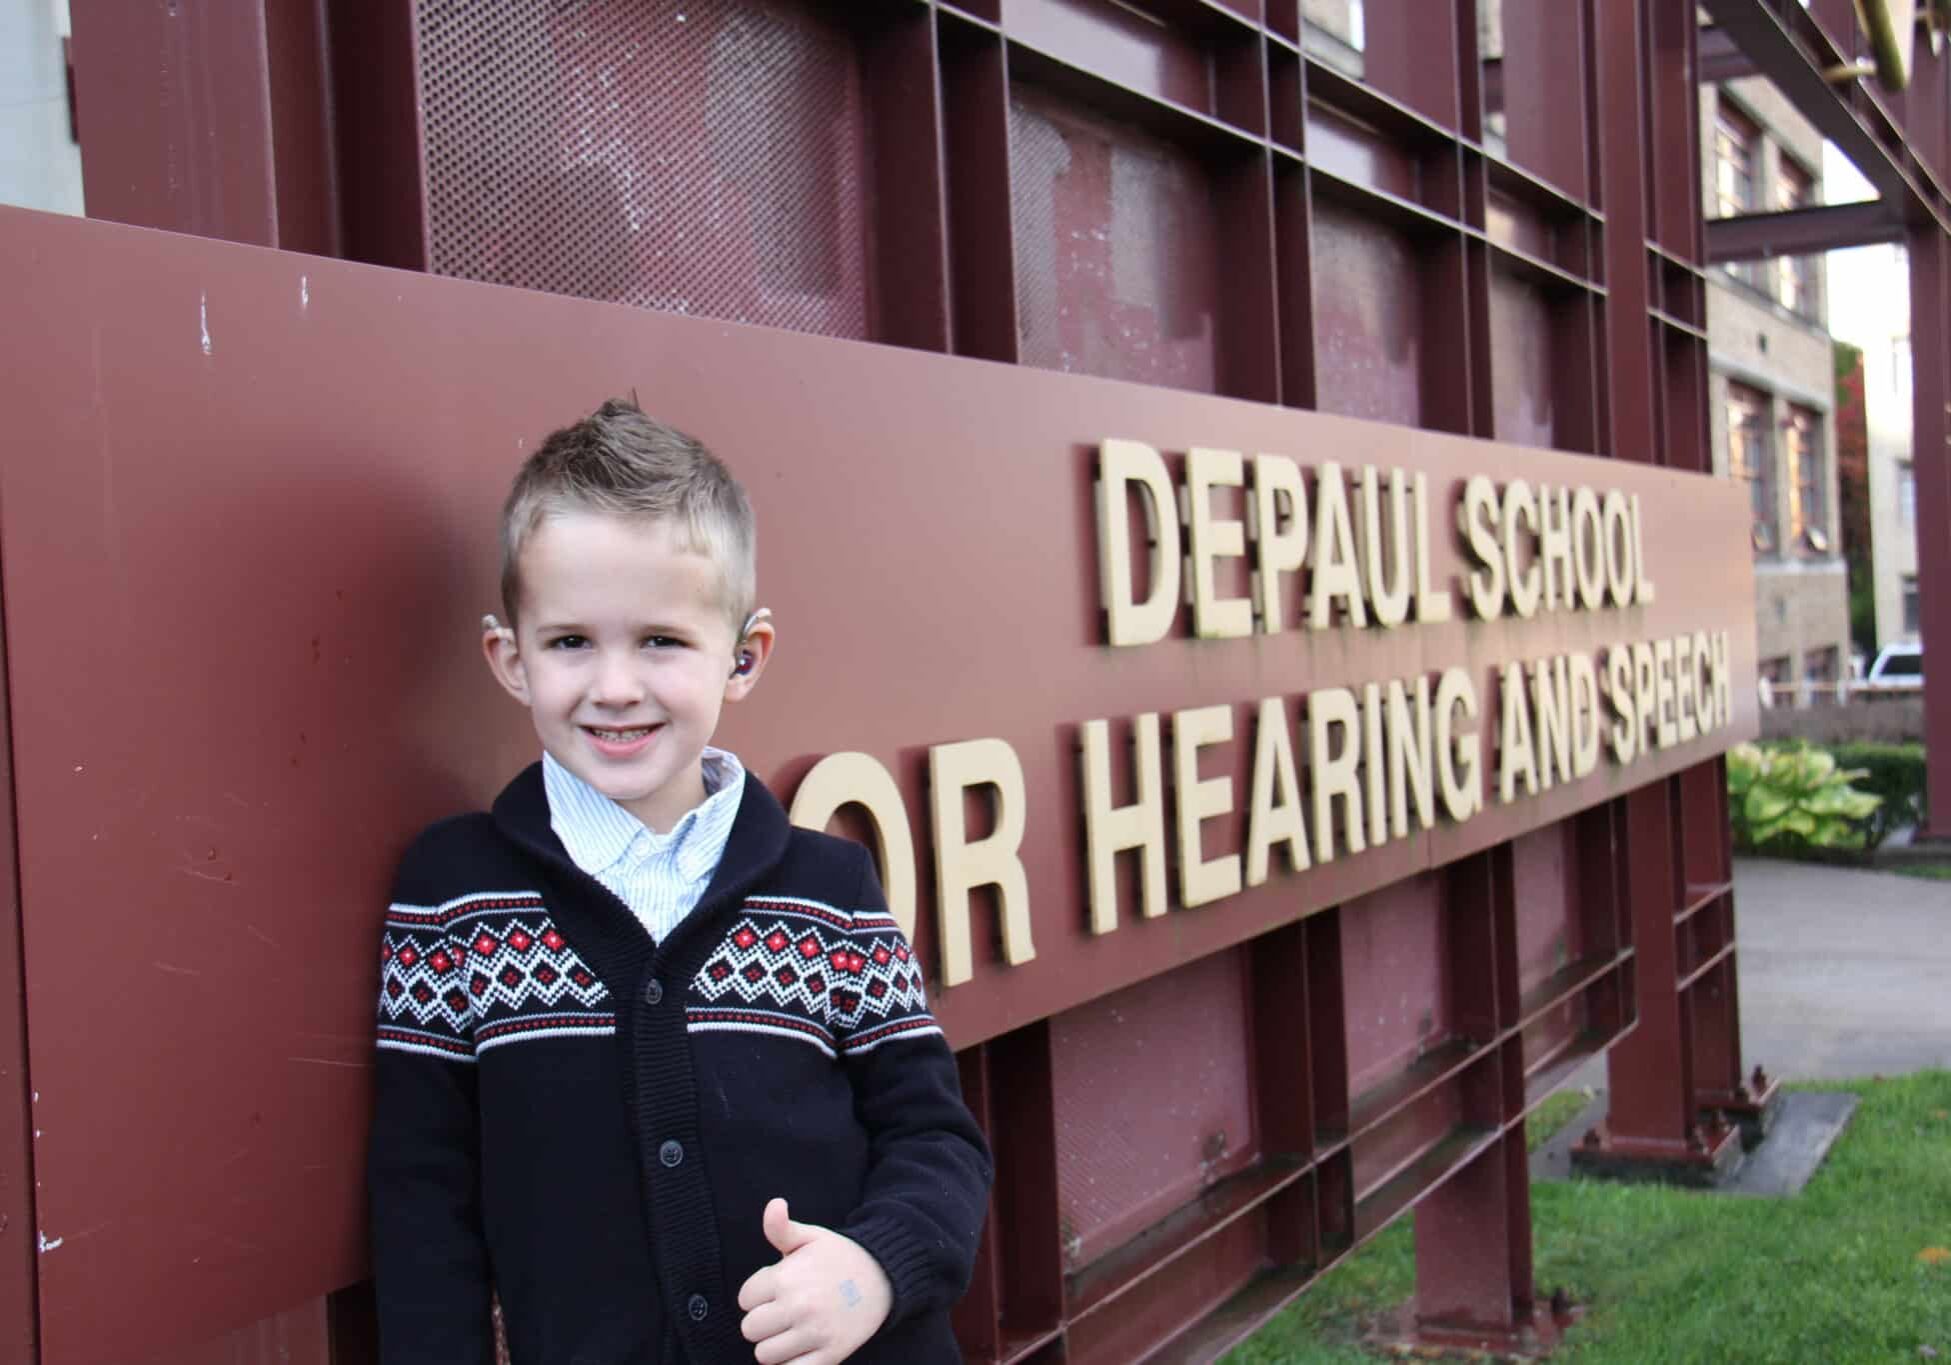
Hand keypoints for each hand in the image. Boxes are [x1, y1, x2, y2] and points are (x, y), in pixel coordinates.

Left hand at [737, 1197, 891, 1364]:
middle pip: (750, 1329)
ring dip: (774, 1344)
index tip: (776, 1289)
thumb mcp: (810, 1237)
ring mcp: (815, 1333)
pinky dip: (792, 1363)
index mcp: (786, 1277)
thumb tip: (774, 1204)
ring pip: (765, 1355)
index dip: (757, 1294)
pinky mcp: (830, 1355)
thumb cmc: (839, 1256)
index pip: (745, 1299)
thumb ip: (781, 1227)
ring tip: (792, 1328)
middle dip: (762, 1320)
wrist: (884, 1276)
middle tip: (782, 1310)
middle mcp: (798, 1306)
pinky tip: (802, 1346)